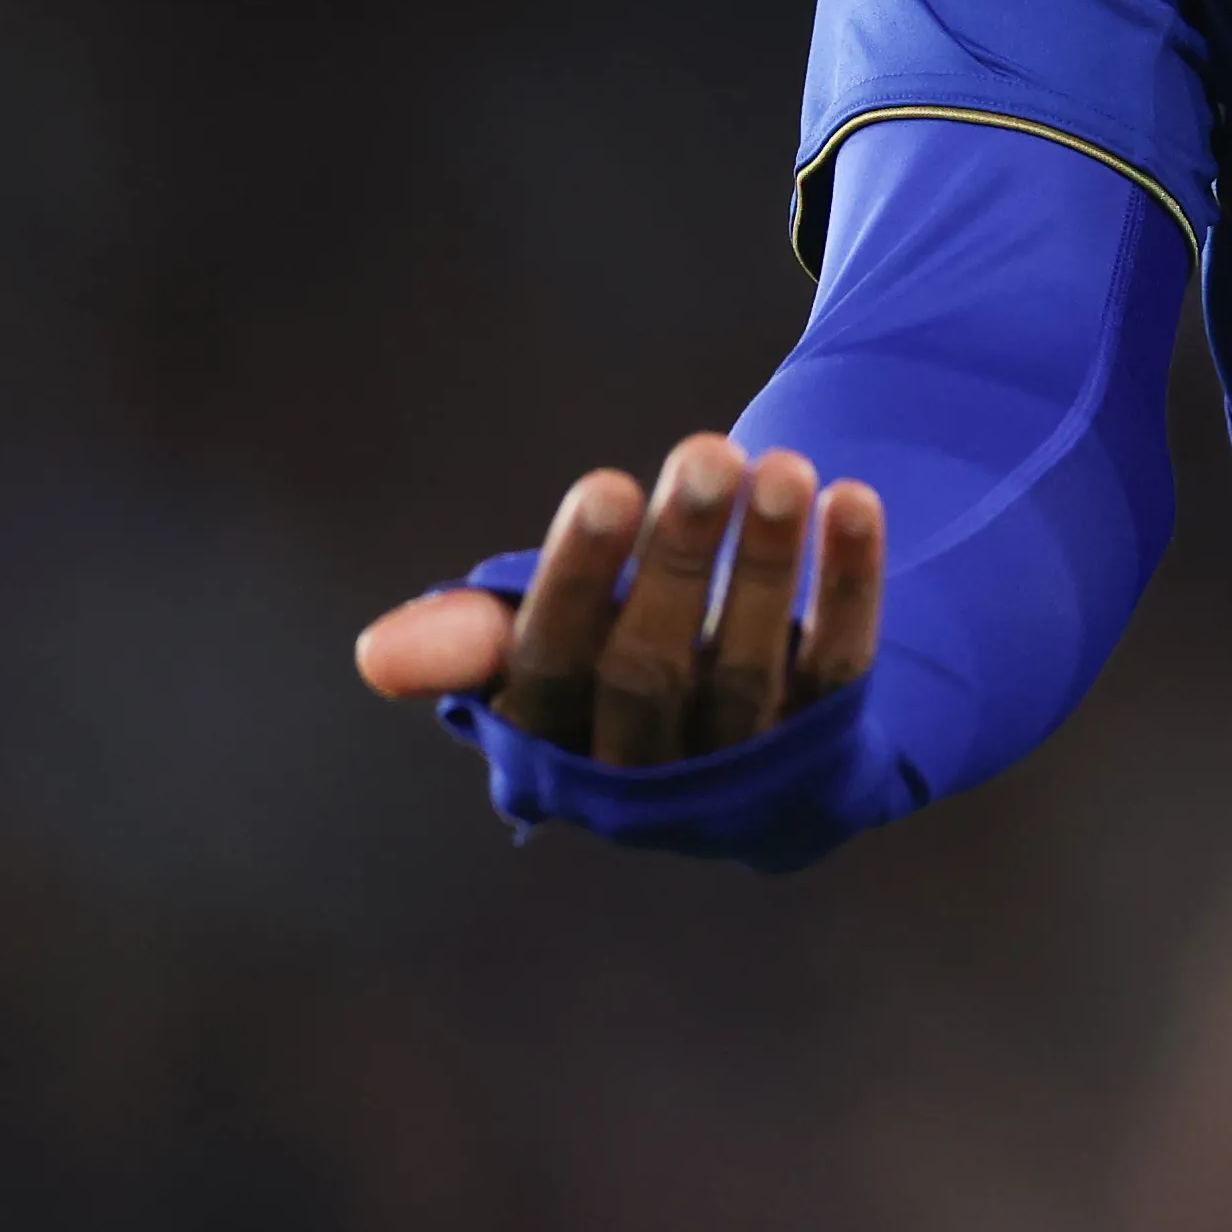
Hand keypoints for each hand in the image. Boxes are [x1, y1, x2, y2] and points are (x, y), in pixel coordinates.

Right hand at [355, 433, 887, 761]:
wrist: (740, 746)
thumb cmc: (607, 662)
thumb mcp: (538, 645)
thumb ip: (473, 639)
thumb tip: (379, 655)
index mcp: (554, 755)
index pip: (556, 670)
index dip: (579, 581)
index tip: (606, 484)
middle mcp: (644, 781)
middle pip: (654, 671)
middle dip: (679, 557)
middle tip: (707, 450)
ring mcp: (741, 776)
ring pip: (750, 671)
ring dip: (767, 563)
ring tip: (784, 466)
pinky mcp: (828, 752)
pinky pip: (840, 669)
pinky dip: (848, 586)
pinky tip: (853, 502)